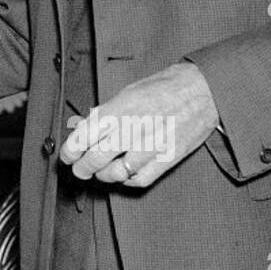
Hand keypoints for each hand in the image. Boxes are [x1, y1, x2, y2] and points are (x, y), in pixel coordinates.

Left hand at [59, 63, 218, 188]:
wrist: (203, 90)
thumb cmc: (163, 88)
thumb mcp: (128, 91)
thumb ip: (106, 112)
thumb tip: (85, 128)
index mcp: (121, 108)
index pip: (86, 134)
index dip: (71, 150)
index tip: (66, 156)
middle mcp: (135, 127)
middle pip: (97, 157)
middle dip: (83, 167)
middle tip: (79, 169)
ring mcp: (153, 145)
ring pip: (117, 172)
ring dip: (103, 175)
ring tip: (100, 172)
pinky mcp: (169, 158)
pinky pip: (140, 178)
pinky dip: (127, 181)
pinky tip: (123, 175)